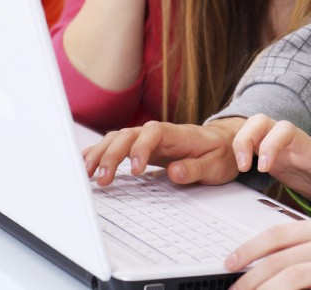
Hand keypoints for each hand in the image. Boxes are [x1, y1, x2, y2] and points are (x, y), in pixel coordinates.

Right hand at [83, 116, 244, 186]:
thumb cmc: (220, 152)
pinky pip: (116, 144)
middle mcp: (158, 133)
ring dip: (100, 153)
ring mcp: (147, 138)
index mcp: (177, 134)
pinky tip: (86, 163)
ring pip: (117, 138)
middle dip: (111, 154)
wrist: (224, 142)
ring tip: (88, 174)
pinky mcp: (141, 146)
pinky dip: (99, 152)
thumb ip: (196, 168)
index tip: (135, 170)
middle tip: (102, 178)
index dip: (140, 149)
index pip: (153, 133)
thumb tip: (174, 172)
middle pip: (128, 135)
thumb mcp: (216, 164)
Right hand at [233, 114, 310, 213]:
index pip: (285, 130)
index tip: (265, 168)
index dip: (271, 144)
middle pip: (261, 121)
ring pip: (252, 130)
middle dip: (246, 137)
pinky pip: (249, 146)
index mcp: (308, 147)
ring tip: (241, 169)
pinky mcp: (270, 158)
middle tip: (244, 166)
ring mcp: (278, 149)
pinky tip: (240, 171)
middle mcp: (290, 143)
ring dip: (240, 144)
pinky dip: (239, 153)